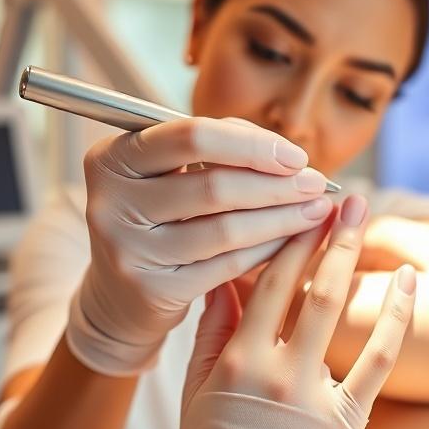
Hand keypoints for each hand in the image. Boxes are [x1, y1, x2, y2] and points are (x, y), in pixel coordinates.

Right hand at [67, 117, 335, 375]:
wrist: (121, 292)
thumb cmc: (161, 215)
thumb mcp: (171, 173)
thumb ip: (220, 150)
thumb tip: (291, 158)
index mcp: (112, 157)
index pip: (191, 137)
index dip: (252, 144)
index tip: (296, 156)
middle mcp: (111, 201)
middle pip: (213, 185)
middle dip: (276, 183)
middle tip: (317, 184)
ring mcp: (128, 249)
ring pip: (225, 228)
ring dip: (281, 217)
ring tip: (316, 209)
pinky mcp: (152, 289)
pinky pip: (227, 264)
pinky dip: (267, 249)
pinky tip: (294, 240)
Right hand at [176, 195, 416, 428]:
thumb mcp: (197, 389)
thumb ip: (211, 330)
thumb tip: (224, 274)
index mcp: (237, 358)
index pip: (266, 284)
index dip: (287, 239)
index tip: (301, 206)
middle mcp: (277, 368)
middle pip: (307, 286)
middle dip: (326, 234)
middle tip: (345, 195)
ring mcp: (315, 392)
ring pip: (338, 310)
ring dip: (352, 256)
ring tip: (367, 215)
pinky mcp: (348, 417)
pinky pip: (380, 359)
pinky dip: (395, 317)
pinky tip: (406, 281)